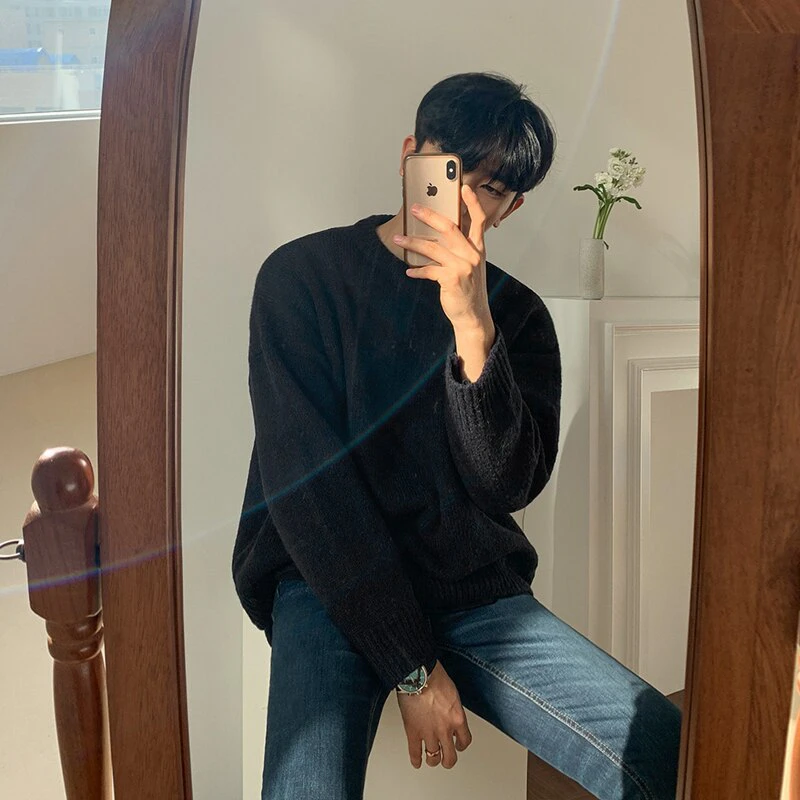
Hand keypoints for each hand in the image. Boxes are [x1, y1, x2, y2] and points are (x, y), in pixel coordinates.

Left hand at [394, 184, 491, 330]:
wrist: (472, 315)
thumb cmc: (468, 288)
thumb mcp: (469, 265)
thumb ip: (459, 248)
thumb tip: (436, 232)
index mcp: (478, 248)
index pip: (478, 219)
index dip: (472, 202)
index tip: (463, 187)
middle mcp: (472, 254)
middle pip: (449, 227)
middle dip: (429, 215)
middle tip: (414, 208)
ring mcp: (463, 267)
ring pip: (433, 248)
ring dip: (412, 243)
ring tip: (398, 240)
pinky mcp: (452, 280)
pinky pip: (429, 270)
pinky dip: (417, 270)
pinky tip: (409, 270)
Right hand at [395, 661, 472, 768]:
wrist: (419, 674)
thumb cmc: (435, 677)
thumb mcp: (453, 694)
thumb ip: (453, 710)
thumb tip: (450, 715)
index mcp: (458, 719)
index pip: (465, 741)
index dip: (461, 745)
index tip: (458, 745)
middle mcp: (445, 730)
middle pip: (450, 757)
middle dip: (448, 760)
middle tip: (446, 759)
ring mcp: (428, 733)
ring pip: (433, 759)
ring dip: (432, 760)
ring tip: (431, 758)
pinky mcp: (413, 732)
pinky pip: (415, 753)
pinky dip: (416, 760)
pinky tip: (417, 761)